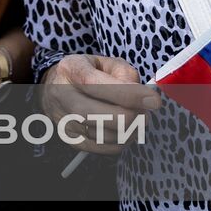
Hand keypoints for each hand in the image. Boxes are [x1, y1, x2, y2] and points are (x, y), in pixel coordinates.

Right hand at [42, 54, 159, 155]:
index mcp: (71, 70)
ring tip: (136, 122)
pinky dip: (120, 143)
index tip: (153, 100)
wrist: (57, 87)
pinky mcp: (69, 138)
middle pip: (94, 114)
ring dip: (127, 132)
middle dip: (128, 118)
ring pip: (101, 135)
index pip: (95, 84)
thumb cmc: (87, 73)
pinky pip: (100, 148)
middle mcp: (61, 95)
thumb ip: (124, 73)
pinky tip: (125, 131)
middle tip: (145, 115)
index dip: (127, 94)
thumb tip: (140, 97)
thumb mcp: (104, 62)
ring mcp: (63, 119)